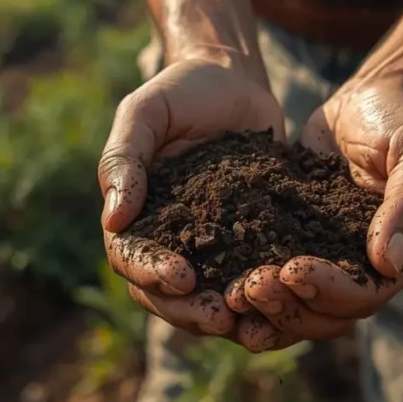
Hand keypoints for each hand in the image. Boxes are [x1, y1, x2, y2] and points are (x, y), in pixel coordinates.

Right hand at [99, 55, 284, 338]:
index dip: (152, 274)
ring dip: (231, 316)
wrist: (234, 80)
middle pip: (168, 296)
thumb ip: (124, 159)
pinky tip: (289, 304)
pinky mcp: (252, 244)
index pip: (132, 259)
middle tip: (221, 316)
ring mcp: (211, 248)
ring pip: (212, 299)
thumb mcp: (145, 113)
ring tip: (255, 320)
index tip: (182, 276)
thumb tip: (113, 219)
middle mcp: (169, 242)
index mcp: (134, 218)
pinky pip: (255, 280)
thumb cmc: (180, 91)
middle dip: (192, 310)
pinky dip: (267, 299)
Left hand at [227, 79, 402, 350]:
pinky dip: (250, 293)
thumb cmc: (398, 120)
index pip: (366, 295)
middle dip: (288, 309)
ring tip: (228, 296)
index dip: (329, 292)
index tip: (291, 270)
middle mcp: (368, 273)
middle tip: (247, 287)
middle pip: (328, 316)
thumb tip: (389, 264)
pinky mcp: (298, 248)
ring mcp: (332, 265)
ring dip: (265, 312)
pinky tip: (219, 287)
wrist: (365, 99)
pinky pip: (277, 285)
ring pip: (299, 311)